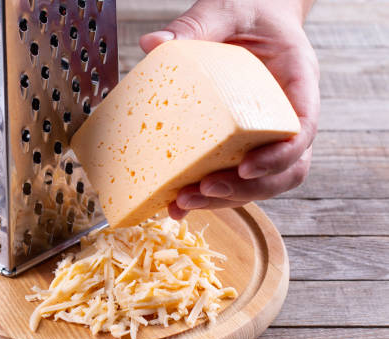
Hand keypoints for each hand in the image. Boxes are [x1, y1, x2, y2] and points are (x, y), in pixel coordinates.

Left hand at [139, 0, 319, 218]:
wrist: (251, 15)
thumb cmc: (247, 12)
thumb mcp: (224, 10)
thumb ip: (194, 27)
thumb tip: (153, 43)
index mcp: (296, 81)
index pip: (302, 129)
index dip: (279, 156)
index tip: (246, 168)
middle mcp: (287, 115)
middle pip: (285, 169)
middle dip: (245, 189)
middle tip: (203, 190)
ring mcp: (266, 133)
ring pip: (262, 182)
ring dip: (226, 199)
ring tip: (183, 203)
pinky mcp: (242, 143)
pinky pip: (235, 176)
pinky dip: (211, 195)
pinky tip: (177, 202)